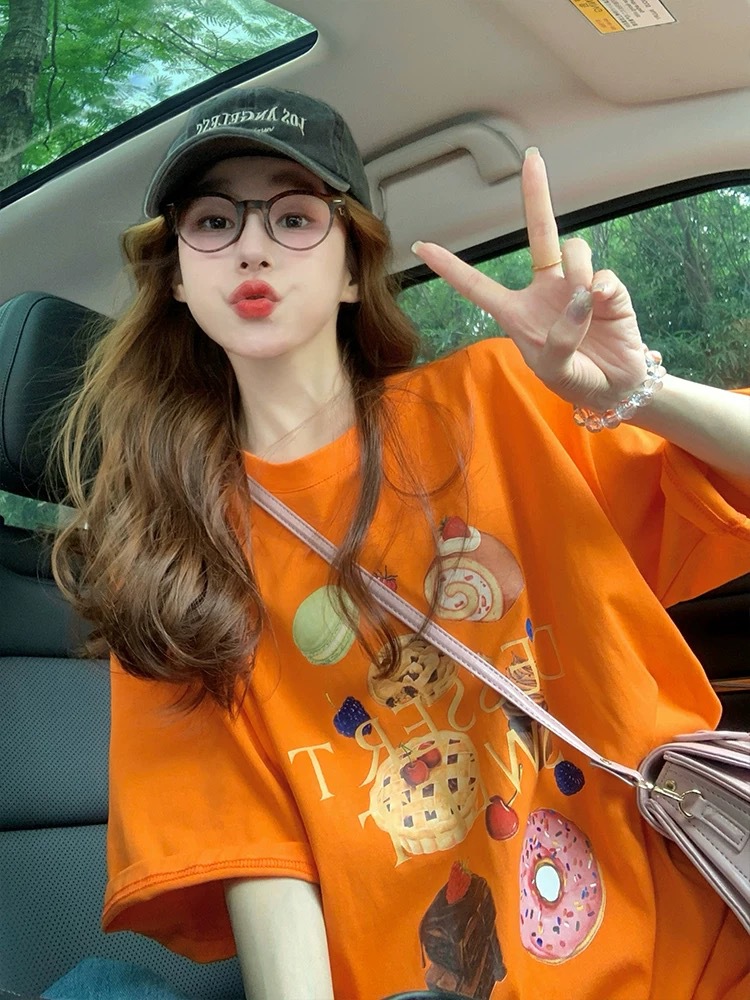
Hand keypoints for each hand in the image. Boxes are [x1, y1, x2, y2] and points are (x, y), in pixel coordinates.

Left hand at [411, 148, 647, 411]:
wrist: (616, 387)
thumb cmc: (575, 378)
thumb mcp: (555, 369)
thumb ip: (560, 339)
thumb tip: (581, 295)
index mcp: (517, 313)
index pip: (477, 285)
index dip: (450, 267)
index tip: (420, 245)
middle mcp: (546, 290)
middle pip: (539, 233)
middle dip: (536, 195)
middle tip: (532, 157)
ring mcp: (577, 284)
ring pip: (573, 249)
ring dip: (577, 270)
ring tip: (585, 304)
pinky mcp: (608, 289)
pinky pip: (602, 274)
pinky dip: (602, 290)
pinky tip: (603, 307)